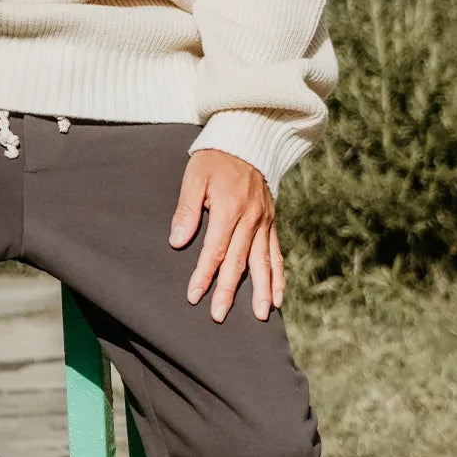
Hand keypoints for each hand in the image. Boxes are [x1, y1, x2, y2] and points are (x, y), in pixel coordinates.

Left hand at [168, 149, 284, 321]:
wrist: (246, 141)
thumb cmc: (214, 159)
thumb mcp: (194, 177)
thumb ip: (186, 209)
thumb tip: (177, 241)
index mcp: (230, 208)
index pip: (215, 249)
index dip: (204, 274)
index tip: (195, 295)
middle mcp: (251, 218)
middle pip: (239, 261)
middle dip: (228, 290)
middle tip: (219, 315)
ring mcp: (264, 222)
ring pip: (263, 262)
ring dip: (262, 290)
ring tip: (261, 315)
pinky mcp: (271, 222)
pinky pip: (277, 253)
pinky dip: (278, 276)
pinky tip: (278, 297)